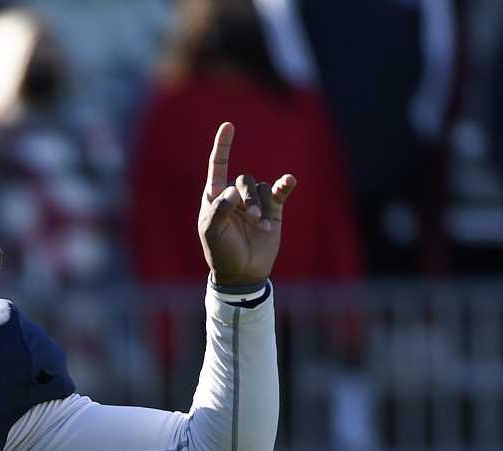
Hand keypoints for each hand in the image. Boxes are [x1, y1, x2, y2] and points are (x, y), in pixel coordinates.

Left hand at [197, 122, 296, 288]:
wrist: (243, 273)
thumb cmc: (222, 253)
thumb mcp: (213, 234)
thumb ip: (219, 211)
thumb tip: (231, 191)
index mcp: (215, 198)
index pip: (218, 166)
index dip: (223, 146)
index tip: (228, 125)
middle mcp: (235, 196)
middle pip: (244, 179)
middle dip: (249, 197)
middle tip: (252, 219)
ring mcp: (255, 201)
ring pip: (262, 188)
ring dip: (262, 205)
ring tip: (260, 225)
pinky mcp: (273, 209)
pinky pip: (280, 190)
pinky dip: (285, 184)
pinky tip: (289, 181)